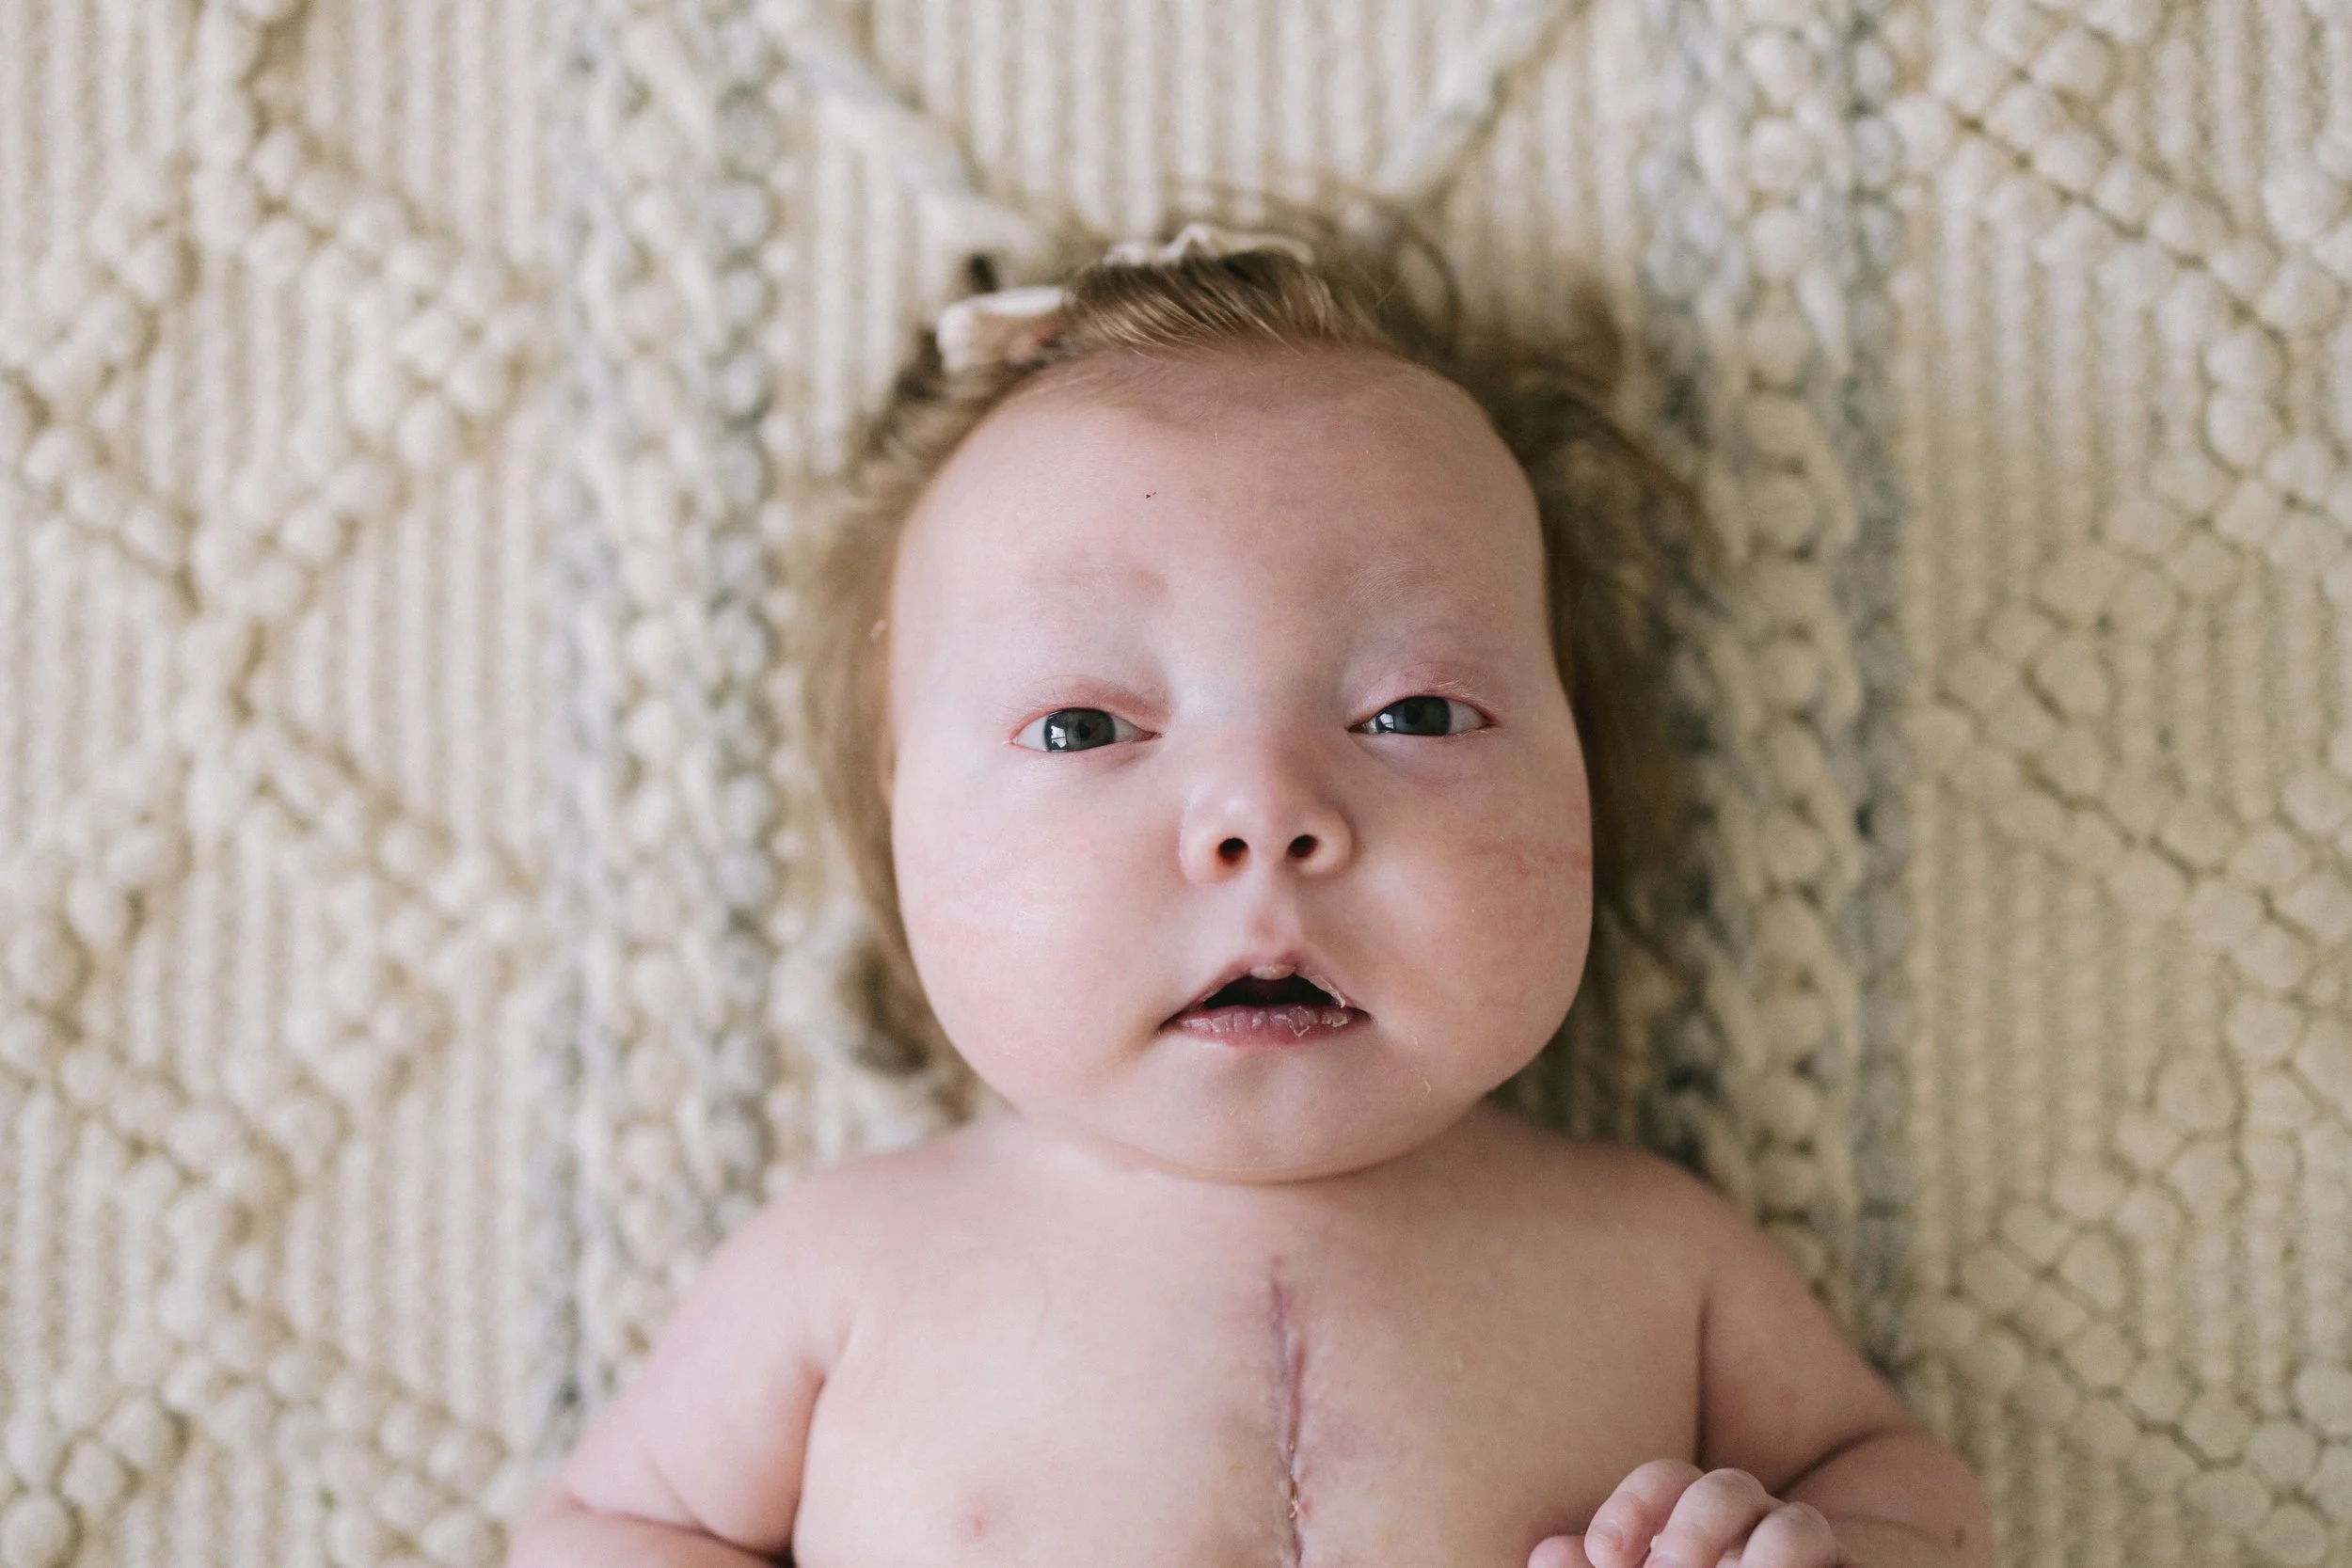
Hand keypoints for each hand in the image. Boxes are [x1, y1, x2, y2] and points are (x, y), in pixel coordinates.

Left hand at [1528, 1461, 1852, 1567]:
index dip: (1634, 1507)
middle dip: (1693, 1528)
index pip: (1667, 1481)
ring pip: (1798, 1527)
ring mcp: (1810, 1554)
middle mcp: (1757, 1524)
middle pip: (1728, 1489)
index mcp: (1698, 1517)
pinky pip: (1839, 1567)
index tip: (1604, 1555)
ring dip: (1763, 1558)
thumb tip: (1545, 1556)